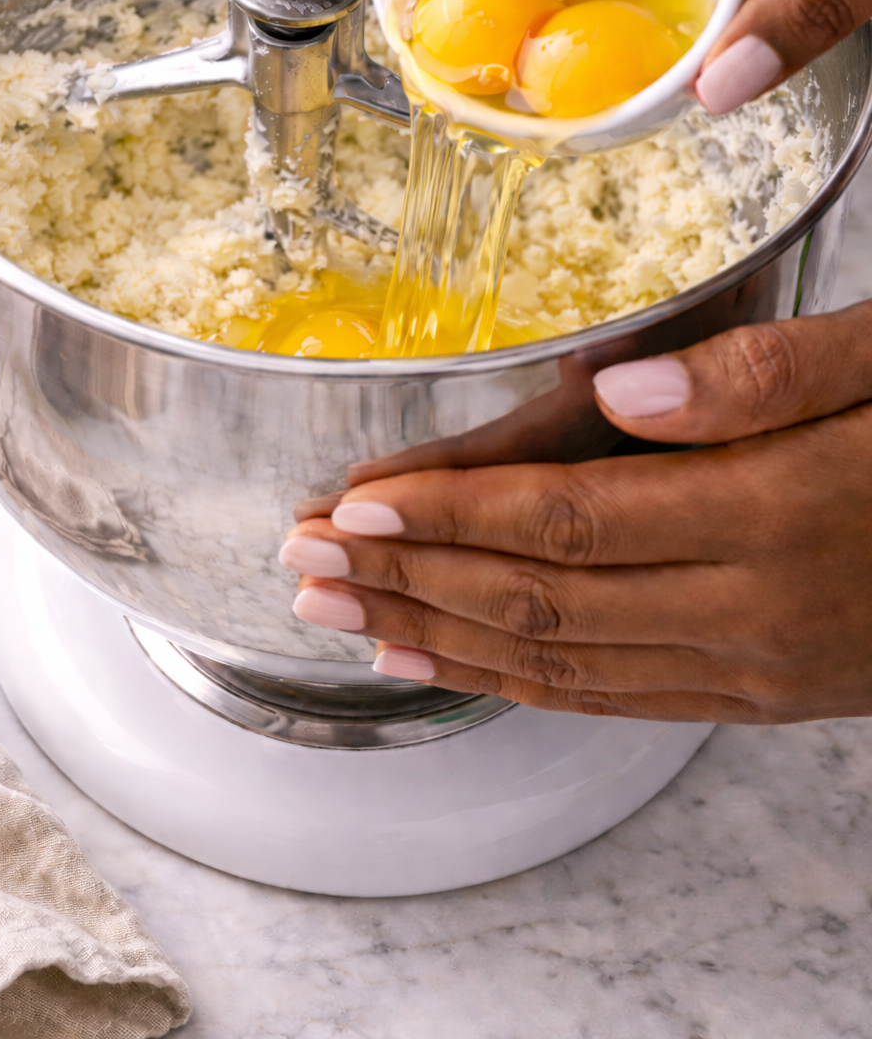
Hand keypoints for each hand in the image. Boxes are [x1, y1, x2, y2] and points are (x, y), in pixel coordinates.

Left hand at [282, 302, 871, 722]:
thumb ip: (764, 375)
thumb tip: (619, 386)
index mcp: (775, 511)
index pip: (564, 520)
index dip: (445, 516)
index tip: (348, 505)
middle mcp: (751, 606)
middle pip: (537, 600)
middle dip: (404, 581)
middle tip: (299, 562)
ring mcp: (754, 665)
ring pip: (559, 664)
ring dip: (436, 639)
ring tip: (339, 621)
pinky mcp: (760, 691)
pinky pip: (613, 699)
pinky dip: (515, 684)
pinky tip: (455, 662)